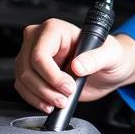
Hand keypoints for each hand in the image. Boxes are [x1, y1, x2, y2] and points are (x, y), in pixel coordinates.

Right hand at [14, 19, 134, 112]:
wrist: (109, 71)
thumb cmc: (111, 56)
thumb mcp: (111, 55)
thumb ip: (96, 58)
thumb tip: (77, 66)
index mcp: (56, 29)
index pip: (40, 53)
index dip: (51, 75)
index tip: (68, 87)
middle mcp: (40, 40)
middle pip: (28, 67)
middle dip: (46, 88)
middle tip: (65, 98)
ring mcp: (34, 57)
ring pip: (23, 79)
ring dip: (40, 96)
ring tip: (60, 102)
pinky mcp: (34, 73)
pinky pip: (23, 87)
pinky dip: (35, 99)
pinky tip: (49, 104)